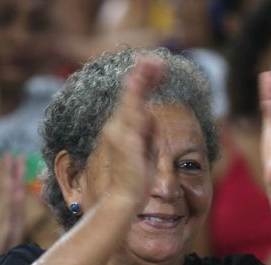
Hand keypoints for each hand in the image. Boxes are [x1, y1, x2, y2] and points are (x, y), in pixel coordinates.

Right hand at [95, 55, 165, 210]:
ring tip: (152, 63)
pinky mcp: (125, 142)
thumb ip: (147, 133)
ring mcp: (118, 134)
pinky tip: (140, 83)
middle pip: (131, 94)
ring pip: (131, 101)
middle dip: (143, 75)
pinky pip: (132, 115)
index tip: (152, 64)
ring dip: (141, 81)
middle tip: (155, 59)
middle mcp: (115, 127)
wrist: (124, 199)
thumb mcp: (145, 150)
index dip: (142, 81)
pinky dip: (136, 98)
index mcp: (120, 128)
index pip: (132, 99)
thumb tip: (151, 117)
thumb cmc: (135, 179)